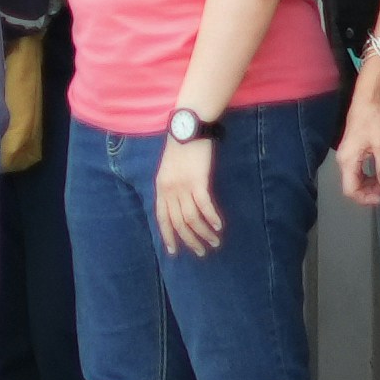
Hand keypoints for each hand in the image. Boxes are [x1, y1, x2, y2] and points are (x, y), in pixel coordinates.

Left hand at [154, 133, 223, 255]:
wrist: (188, 127)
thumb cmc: (181, 146)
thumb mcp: (169, 169)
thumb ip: (172, 187)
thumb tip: (179, 205)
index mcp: (161, 188)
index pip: (162, 218)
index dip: (168, 236)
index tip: (174, 252)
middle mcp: (170, 190)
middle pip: (178, 223)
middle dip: (190, 240)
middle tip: (201, 252)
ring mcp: (183, 186)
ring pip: (192, 218)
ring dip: (204, 233)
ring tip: (215, 241)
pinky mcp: (198, 180)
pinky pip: (204, 205)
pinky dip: (211, 218)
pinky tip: (219, 226)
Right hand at [336, 90, 379, 206]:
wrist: (367, 100)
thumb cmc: (373, 121)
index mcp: (347, 161)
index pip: (350, 190)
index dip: (365, 198)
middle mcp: (343, 160)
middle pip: (352, 186)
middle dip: (368, 192)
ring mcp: (347, 155)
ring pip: (355, 178)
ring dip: (369, 184)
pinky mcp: (352, 150)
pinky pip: (357, 170)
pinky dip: (368, 175)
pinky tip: (379, 173)